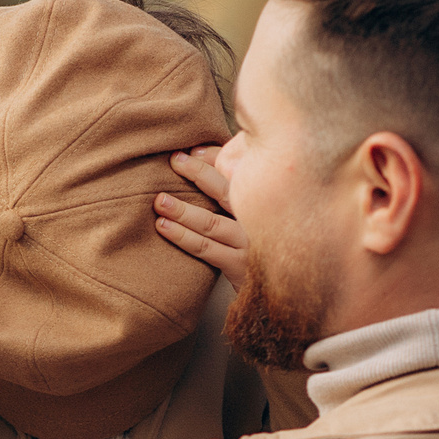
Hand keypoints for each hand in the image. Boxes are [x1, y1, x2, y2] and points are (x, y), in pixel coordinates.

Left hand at [155, 145, 248, 291]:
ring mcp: (250, 243)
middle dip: (198, 174)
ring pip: (211, 222)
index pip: (237, 172)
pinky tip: (164, 227)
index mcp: (262, 200)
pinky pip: (206, 248)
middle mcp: (259, 219)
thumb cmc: (256, 243)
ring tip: (159, 201)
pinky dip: (182, 236)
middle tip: (175, 160)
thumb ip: (229, 181)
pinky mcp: (238, 266)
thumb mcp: (250, 211)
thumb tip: (198, 152)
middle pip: (227, 191)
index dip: (213, 158)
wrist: (279, 286)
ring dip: (183, 210)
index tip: (188, 152)